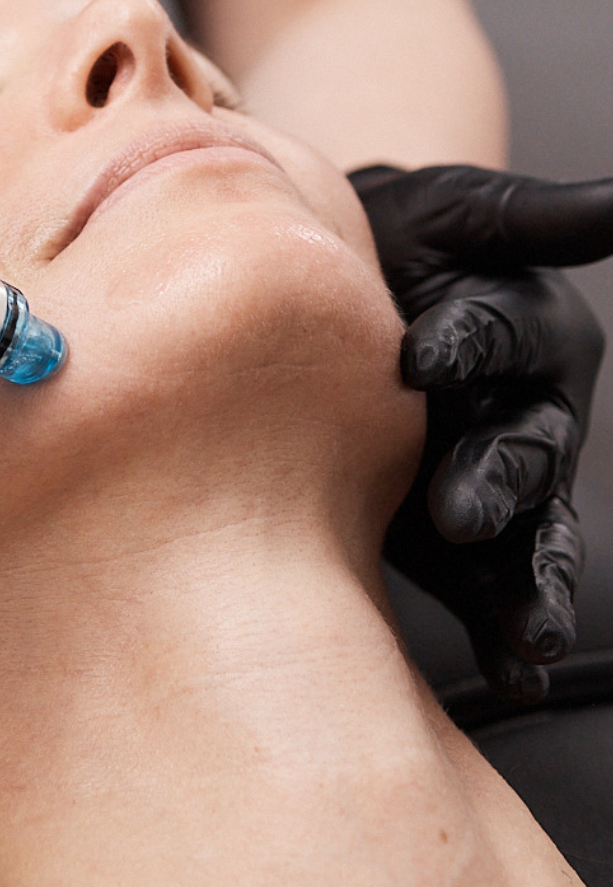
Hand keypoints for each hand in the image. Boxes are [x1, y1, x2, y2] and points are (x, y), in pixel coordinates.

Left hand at [352, 164, 612, 700]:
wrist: (349, 287)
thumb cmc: (412, 242)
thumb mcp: (467, 215)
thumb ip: (538, 221)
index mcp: (531, 336)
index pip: (502, 340)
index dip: (466, 343)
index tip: (421, 353)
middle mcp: (523, 416)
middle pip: (525, 453)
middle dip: (495, 481)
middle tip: (460, 512)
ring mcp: (489, 481)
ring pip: (527, 535)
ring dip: (531, 585)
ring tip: (536, 635)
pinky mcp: (447, 536)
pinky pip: (483, 584)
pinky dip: (499, 624)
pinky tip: (517, 671)